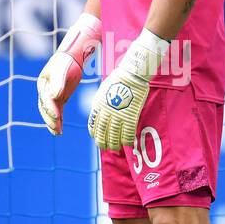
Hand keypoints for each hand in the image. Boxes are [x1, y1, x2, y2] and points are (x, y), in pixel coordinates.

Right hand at [37, 13, 101, 134]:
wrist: (72, 57)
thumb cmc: (66, 62)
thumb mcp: (62, 71)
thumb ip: (58, 83)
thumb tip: (54, 96)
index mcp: (43, 84)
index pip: (46, 99)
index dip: (50, 109)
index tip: (57, 117)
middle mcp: (45, 91)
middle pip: (46, 108)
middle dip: (50, 119)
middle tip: (56, 130)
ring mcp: (52, 95)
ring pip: (51, 112)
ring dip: (54, 123)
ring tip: (58, 133)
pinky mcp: (60, 98)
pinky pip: (58, 112)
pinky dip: (59, 120)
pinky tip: (61, 129)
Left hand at [87, 29, 168, 150]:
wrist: (131, 74)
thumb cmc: (118, 80)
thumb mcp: (103, 91)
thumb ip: (101, 104)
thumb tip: (100, 114)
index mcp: (98, 105)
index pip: (93, 124)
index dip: (95, 134)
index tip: (97, 138)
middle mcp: (106, 112)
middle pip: (103, 132)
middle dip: (103, 142)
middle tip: (105, 147)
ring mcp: (118, 115)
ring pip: (114, 135)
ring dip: (114, 144)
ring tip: (115, 148)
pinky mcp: (130, 116)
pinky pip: (128, 132)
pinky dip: (127, 140)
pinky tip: (128, 145)